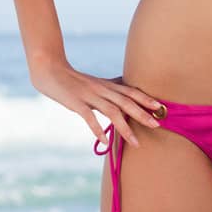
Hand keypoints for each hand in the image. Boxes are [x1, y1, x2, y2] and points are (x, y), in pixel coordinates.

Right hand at [29, 58, 165, 148]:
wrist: (51, 70)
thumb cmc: (74, 80)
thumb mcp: (95, 83)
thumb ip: (109, 88)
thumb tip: (125, 89)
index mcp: (107, 85)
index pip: (131, 92)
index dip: (146, 99)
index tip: (161, 107)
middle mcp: (102, 89)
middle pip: (126, 102)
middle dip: (142, 114)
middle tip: (157, 125)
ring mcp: (89, 96)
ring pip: (112, 111)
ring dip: (125, 127)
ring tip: (136, 142)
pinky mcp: (76, 103)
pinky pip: (89, 117)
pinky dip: (97, 130)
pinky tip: (104, 141)